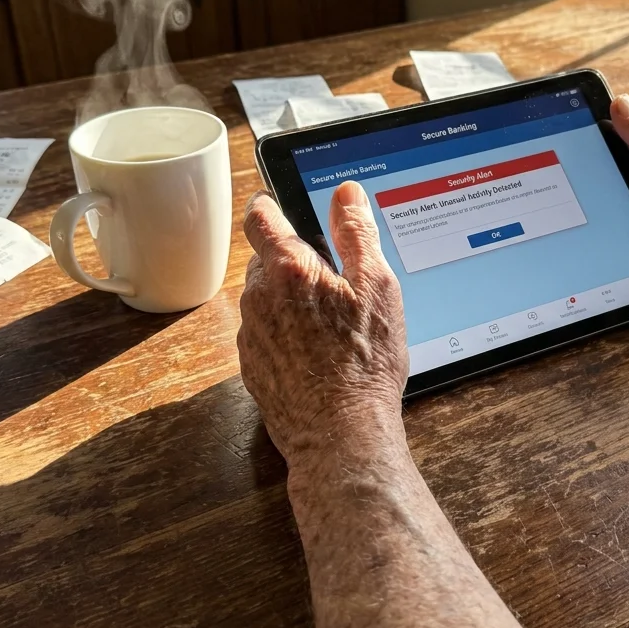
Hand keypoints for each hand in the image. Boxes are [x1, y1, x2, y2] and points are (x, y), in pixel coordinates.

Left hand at [237, 181, 408, 469]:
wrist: (340, 434)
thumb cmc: (364, 363)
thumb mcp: (377, 287)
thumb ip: (358, 233)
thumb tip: (346, 193)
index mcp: (288, 269)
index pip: (261, 217)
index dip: (269, 204)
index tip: (276, 203)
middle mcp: (258, 298)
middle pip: (266, 261)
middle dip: (292, 263)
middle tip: (332, 280)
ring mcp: (251, 335)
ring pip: (265, 300)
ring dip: (289, 302)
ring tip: (331, 325)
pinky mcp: (252, 367)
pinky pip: (266, 335)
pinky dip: (286, 335)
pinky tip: (318, 354)